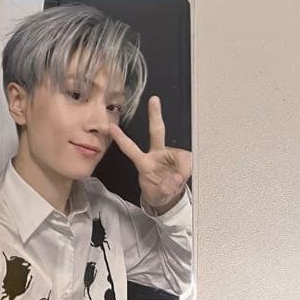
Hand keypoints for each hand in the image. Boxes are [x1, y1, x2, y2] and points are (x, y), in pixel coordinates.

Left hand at [109, 95, 191, 213]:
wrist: (169, 198)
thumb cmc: (158, 193)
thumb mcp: (157, 195)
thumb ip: (165, 188)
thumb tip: (176, 176)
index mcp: (143, 162)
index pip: (130, 149)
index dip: (121, 139)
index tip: (112, 127)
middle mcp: (156, 154)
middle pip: (156, 131)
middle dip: (155, 115)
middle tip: (154, 100)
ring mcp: (169, 154)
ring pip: (180, 154)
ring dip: (183, 167)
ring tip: (179, 180)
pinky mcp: (182, 157)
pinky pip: (188, 161)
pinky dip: (188, 170)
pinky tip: (183, 176)